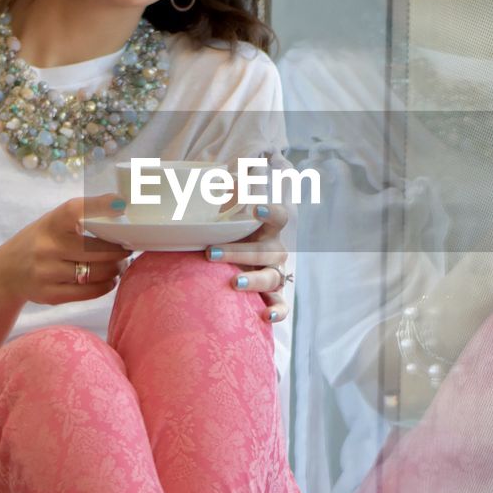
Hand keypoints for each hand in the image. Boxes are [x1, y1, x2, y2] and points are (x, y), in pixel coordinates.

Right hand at [0, 193, 128, 306]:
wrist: (6, 273)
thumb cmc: (39, 242)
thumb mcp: (52, 223)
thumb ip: (80, 216)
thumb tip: (122, 206)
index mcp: (50, 223)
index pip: (75, 210)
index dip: (100, 206)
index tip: (121, 206)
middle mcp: (47, 247)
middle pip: (96, 249)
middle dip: (119, 250)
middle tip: (128, 249)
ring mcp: (47, 273)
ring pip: (95, 272)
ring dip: (115, 269)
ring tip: (121, 265)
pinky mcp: (50, 295)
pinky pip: (88, 292)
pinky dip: (106, 285)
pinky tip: (110, 279)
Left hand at [205, 203, 290, 323]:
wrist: (231, 265)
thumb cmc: (230, 235)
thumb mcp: (227, 216)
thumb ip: (226, 197)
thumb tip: (218, 176)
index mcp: (268, 230)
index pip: (279, 217)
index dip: (270, 212)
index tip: (254, 208)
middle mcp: (275, 251)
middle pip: (266, 251)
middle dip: (239, 252)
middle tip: (210, 253)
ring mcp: (275, 274)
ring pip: (272, 277)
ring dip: (253, 279)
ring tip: (233, 282)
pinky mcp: (273, 295)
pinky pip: (281, 305)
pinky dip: (278, 311)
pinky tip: (266, 316)